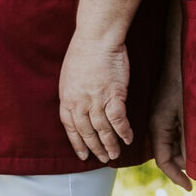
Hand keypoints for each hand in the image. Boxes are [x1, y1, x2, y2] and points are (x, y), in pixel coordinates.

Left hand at [58, 34, 131, 162]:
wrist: (97, 37)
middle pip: (87, 132)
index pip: (70, 128)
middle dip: (95, 148)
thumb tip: (79, 104)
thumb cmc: (84, 50)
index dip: (77, 143)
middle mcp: (80, 103)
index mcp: (67, 98)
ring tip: (115, 154)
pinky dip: (123, 131)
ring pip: (103, 130)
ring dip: (110, 144)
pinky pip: (118, 120)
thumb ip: (73, 93)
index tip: (83, 154)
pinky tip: (128, 138)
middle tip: (102, 158)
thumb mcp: (69, 74)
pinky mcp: (113, 95)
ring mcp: (96, 101)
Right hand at [149, 68, 189, 190]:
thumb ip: (190, 140)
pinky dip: (189, 138)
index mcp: (157, 126)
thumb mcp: (190, 115)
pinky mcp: (171, 109)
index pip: (164, 161)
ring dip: (189, 150)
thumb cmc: (185, 82)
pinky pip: (178, 131)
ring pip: (175, 143)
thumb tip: (191, 164)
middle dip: (185, 163)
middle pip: (169, 153)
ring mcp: (164, 116)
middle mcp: (158, 123)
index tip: (190, 187)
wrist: (181, 55)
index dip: (176, 176)